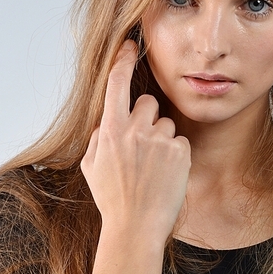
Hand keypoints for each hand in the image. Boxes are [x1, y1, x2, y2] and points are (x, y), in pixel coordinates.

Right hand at [81, 40, 190, 243]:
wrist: (136, 227)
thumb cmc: (112, 199)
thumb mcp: (92, 167)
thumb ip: (99, 139)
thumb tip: (108, 123)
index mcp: (110, 131)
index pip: (116, 84)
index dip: (122, 61)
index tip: (130, 45)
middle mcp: (135, 130)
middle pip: (147, 102)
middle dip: (146, 117)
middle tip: (142, 145)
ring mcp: (159, 140)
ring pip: (165, 123)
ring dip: (161, 139)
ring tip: (153, 168)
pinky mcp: (180, 152)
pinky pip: (179, 142)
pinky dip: (175, 155)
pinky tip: (165, 175)